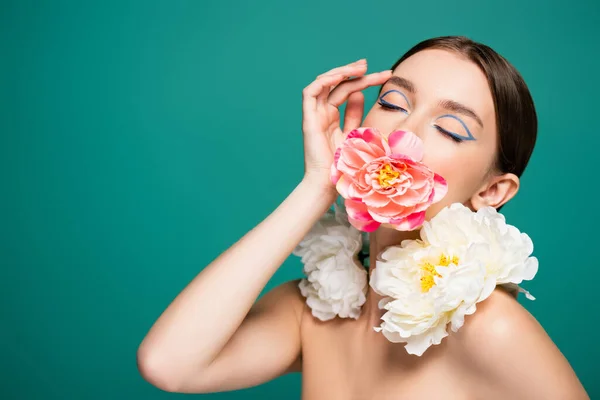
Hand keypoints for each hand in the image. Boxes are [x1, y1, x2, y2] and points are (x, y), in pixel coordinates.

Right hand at [300, 59, 391, 190]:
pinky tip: (341, 76)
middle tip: (371, 66)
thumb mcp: (355, 134)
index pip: (348, 92)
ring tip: (360, 68)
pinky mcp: (309, 120)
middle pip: (337, 85)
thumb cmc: (343, 166)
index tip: (386, 76)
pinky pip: (310, 93)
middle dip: (354, 72)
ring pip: (323, 84)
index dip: (366, 81)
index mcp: (332, 118)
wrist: (328, 185)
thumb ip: (355, 115)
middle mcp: (322, 114)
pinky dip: (324, 81)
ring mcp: (314, 116)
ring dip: (340, 72)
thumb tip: (360, 94)